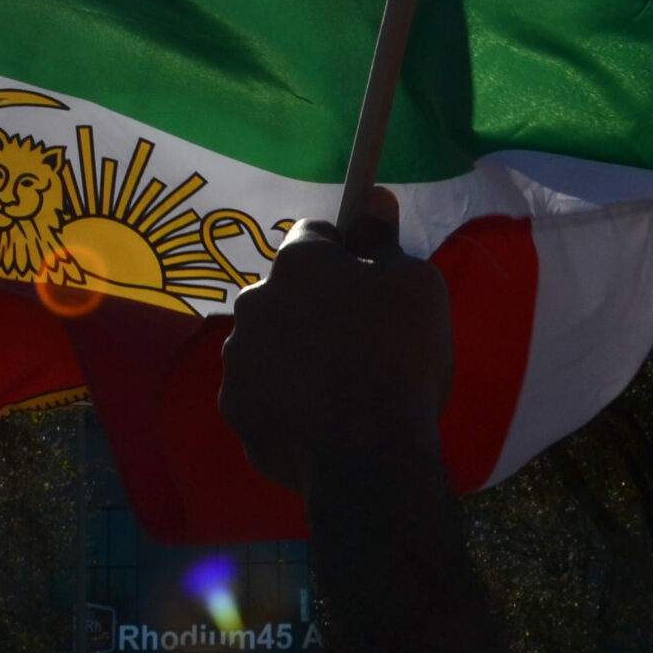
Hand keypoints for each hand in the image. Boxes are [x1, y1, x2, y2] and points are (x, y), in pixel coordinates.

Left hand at [218, 188, 449, 494]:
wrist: (369, 455)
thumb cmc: (401, 359)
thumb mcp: (416, 285)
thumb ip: (385, 239)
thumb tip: (374, 196)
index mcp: (297, 264)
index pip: (313, 234)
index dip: (343, 254)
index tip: (366, 280)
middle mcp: (253, 301)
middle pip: (284, 292)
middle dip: (312, 308)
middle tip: (358, 343)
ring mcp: (237, 359)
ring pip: (267, 343)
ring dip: (293, 355)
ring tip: (340, 390)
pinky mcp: (235, 409)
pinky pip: (261, 394)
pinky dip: (284, 403)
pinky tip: (320, 422)